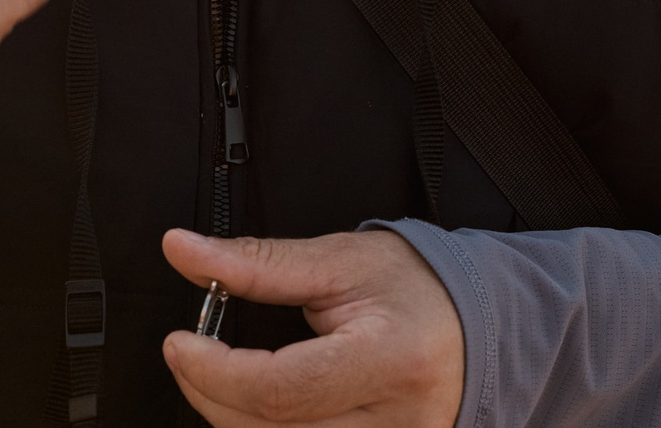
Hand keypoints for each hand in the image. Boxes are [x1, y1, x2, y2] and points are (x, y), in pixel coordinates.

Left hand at [161, 229, 462, 426]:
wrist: (479, 323)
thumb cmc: (415, 287)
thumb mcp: (337, 261)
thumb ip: (257, 263)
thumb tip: (182, 250)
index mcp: (391, 359)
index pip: (283, 389)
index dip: (216, 372)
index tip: (181, 343)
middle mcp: (397, 421)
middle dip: (212, 395)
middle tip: (190, 356)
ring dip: (233, 418)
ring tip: (224, 376)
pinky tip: (255, 406)